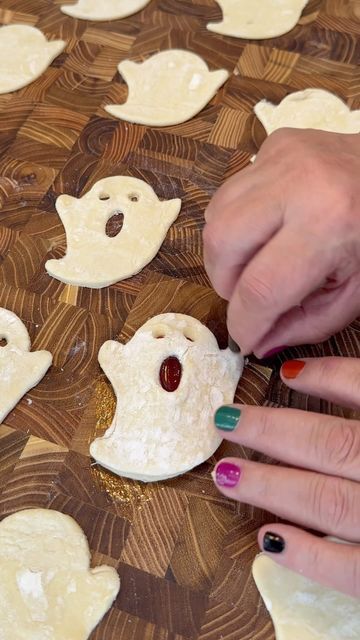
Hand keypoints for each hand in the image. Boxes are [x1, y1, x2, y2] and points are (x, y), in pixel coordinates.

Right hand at [203, 129, 359, 356]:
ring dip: (226, 254)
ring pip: (216, 218)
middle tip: (248, 296)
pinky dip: (237, 223)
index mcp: (330, 224)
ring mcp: (282, 157)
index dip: (244, 324)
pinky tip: (265, 230)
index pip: (260, 288)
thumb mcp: (355, 293)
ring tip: (256, 263)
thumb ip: (305, 324)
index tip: (244, 339)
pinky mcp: (274, 145)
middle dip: (225, 283)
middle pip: (222, 245)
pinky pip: (229, 195)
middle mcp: (299, 184)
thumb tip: (257, 342)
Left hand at [212, 356, 359, 596]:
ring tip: (228, 474)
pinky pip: (349, 568)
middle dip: (274, 431)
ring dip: (272, 486)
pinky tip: (269, 537)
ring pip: (329, 501)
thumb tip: (321, 372)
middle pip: (334, 444)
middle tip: (228, 420)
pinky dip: (307, 553)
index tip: (286, 372)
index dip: (326, 377)